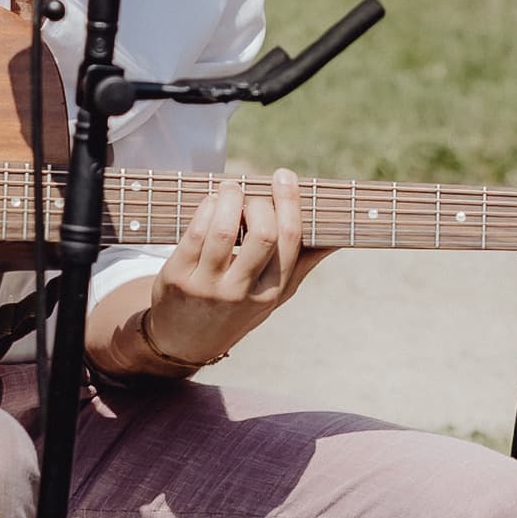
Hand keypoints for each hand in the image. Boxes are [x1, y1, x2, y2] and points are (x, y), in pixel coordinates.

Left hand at [123, 170, 306, 373]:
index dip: (289, 202)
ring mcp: (208, 286)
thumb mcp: (273, 296)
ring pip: (224, 230)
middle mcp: (242, 292)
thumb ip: (303, 264)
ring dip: (229, 198)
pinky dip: (205, 208)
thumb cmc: (236, 309)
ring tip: (230, 189)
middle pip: (263, 234)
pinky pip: (195, 233)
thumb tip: (338, 237)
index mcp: (272, 292)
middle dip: (259, 203)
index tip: (285, 176)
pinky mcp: (178, 278)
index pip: (289, 241)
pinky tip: (210, 204)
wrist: (184, 342)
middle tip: (251, 194)